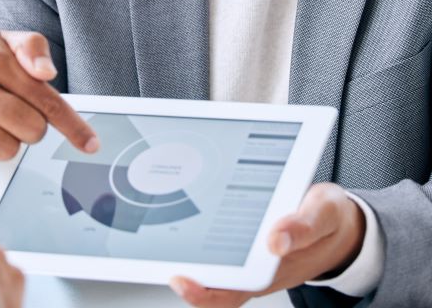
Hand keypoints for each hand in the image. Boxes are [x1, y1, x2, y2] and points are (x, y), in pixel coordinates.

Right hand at [0, 29, 98, 176]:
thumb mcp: (5, 41)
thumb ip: (33, 48)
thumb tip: (47, 72)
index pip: (46, 100)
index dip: (72, 125)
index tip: (90, 144)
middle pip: (32, 132)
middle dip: (31, 127)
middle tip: (15, 111)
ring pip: (9, 152)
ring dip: (8, 142)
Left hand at [170, 183, 365, 306]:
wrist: (342, 223)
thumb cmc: (330, 218)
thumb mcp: (324, 213)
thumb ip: (304, 226)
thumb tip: (276, 241)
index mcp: (279, 266)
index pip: (235, 290)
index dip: (204, 292)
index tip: (180, 279)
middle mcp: (263, 269)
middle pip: (219, 285)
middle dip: (189, 279)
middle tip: (164, 263)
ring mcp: (257, 260)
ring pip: (220, 271)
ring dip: (195, 262)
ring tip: (165, 244)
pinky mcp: (255, 247)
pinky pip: (228, 253)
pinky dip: (207, 244)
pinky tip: (188, 226)